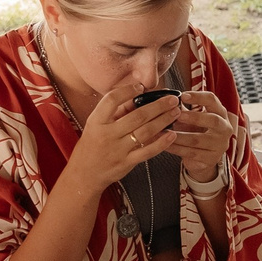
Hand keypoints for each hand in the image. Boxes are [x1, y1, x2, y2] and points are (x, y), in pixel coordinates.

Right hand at [68, 76, 187, 193]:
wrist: (84, 173)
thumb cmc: (92, 145)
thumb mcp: (97, 125)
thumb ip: (116, 112)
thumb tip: (138, 97)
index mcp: (97, 121)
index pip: (111, 100)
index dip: (127, 91)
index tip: (141, 87)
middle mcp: (107, 134)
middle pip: (137, 116)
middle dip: (158, 106)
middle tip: (172, 99)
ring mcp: (117, 150)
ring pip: (145, 132)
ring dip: (163, 120)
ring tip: (176, 112)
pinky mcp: (126, 163)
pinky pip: (147, 151)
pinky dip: (161, 143)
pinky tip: (172, 134)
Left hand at [163, 85, 241, 190]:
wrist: (202, 157)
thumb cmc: (196, 131)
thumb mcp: (191, 117)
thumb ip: (181, 107)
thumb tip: (165, 93)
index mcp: (220, 113)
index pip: (212, 100)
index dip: (198, 97)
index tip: (182, 96)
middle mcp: (224, 128)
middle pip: (213, 120)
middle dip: (194, 117)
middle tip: (177, 115)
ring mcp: (219, 145)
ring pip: (198, 139)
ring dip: (180, 135)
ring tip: (165, 132)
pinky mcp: (211, 159)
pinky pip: (192, 153)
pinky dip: (177, 149)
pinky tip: (166, 145)